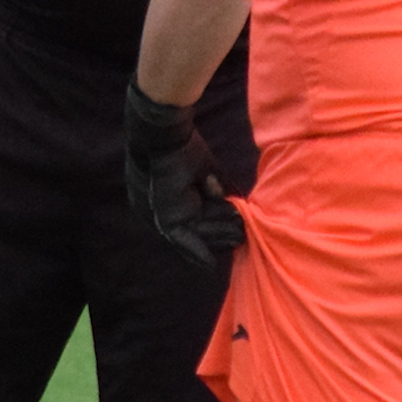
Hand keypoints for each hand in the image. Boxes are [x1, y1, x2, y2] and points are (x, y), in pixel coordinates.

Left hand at [123, 80, 244, 269]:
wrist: (166, 136)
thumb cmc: (185, 147)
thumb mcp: (207, 173)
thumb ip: (218, 190)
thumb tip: (236, 203)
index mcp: (168, 201)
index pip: (193, 221)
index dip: (214, 226)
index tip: (234, 229)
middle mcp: (161, 213)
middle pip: (196, 233)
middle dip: (219, 235)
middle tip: (240, 238)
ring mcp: (161, 217)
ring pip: (196, 236)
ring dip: (217, 239)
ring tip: (239, 238)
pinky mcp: (165, 220)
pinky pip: (184, 242)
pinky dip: (198, 253)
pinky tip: (211, 265)